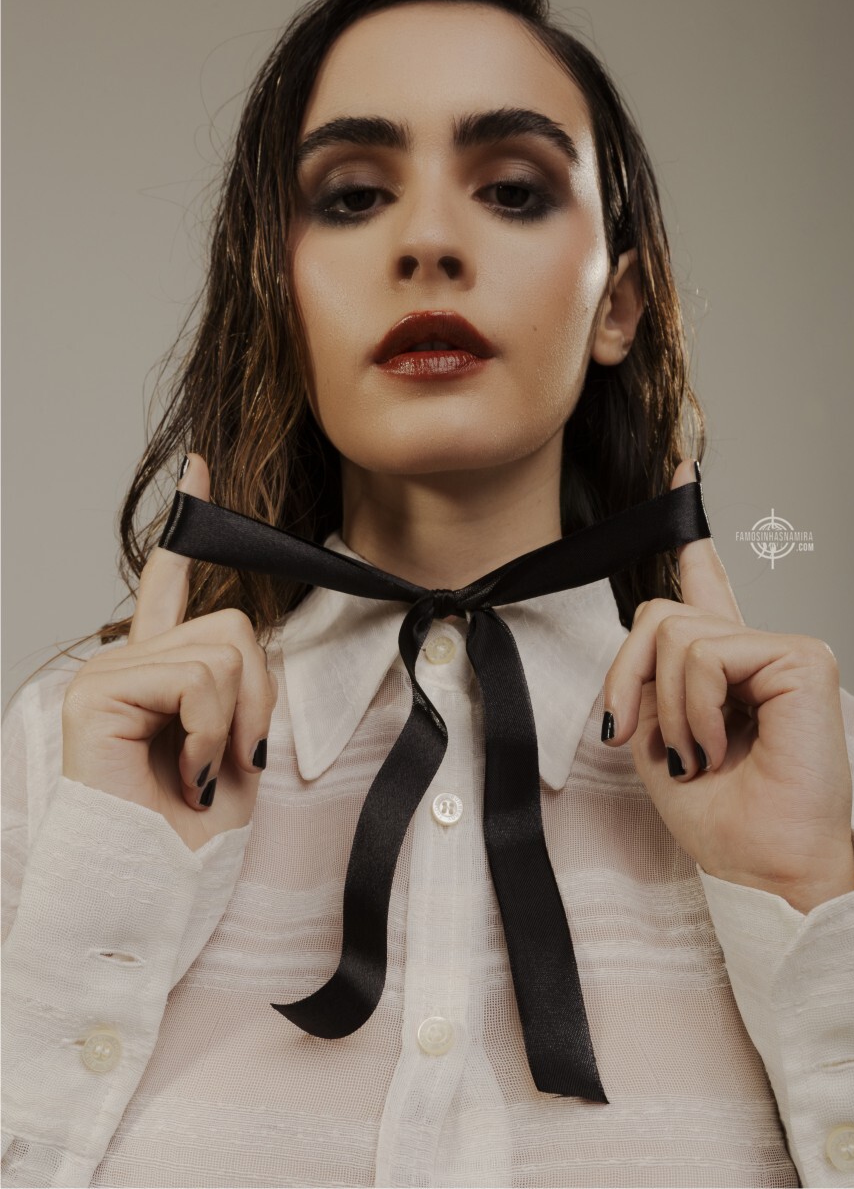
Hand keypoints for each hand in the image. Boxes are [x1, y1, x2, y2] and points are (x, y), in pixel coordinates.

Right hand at [62, 454, 276, 850]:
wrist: (159, 889)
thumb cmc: (196, 832)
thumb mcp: (240, 740)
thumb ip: (240, 679)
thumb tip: (252, 638)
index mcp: (164, 668)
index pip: (172, 581)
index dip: (187, 520)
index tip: (197, 462)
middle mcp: (132, 659)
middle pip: (235, 624)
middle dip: (257, 696)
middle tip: (233, 756)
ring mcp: (110, 671)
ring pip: (223, 650)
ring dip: (235, 722)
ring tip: (204, 770)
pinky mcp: (98, 689)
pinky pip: (196, 679)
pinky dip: (211, 732)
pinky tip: (186, 772)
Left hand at [600, 459, 853, 912]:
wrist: (762, 864)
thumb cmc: (721, 817)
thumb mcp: (660, 738)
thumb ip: (649, 678)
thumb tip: (642, 640)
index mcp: (726, 664)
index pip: (707, 582)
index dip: (690, 528)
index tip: (682, 469)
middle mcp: (757, 647)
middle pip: (658, 613)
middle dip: (630, 678)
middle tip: (647, 737)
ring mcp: (783, 648)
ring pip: (674, 632)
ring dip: (668, 708)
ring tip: (701, 753)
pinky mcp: (801, 656)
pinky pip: (705, 653)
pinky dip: (693, 708)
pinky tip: (720, 743)